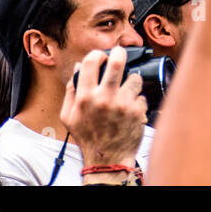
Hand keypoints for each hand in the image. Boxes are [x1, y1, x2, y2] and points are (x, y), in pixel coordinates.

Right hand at [61, 47, 146, 167]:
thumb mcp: (69, 116)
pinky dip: (137, 101)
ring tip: (126, 93)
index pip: (91, 62)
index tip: (102, 56)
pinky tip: (130, 110)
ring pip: (135, 78)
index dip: (98, 54)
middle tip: (121, 53)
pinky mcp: (138, 111)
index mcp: (85, 97)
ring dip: (132, 82)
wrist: (107, 159)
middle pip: (118, 62)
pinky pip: (142, 96)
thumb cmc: (88, 137)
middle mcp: (105, 98)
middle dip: (120, 53)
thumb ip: (71, 91)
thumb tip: (78, 68)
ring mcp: (123, 104)